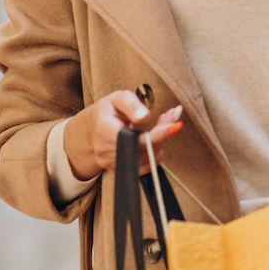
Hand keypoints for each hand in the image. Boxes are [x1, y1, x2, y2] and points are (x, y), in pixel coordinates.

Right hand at [63, 91, 183, 179]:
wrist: (93, 129)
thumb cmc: (109, 111)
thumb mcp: (118, 98)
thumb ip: (131, 104)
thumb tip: (144, 117)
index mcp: (104, 129)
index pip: (134, 138)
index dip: (156, 135)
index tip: (174, 127)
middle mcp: (106, 150)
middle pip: (145, 148)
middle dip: (162, 133)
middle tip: (170, 117)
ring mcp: (112, 163)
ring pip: (148, 158)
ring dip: (160, 142)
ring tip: (159, 126)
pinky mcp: (120, 170)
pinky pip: (146, 166)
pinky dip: (155, 153)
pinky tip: (153, 140)